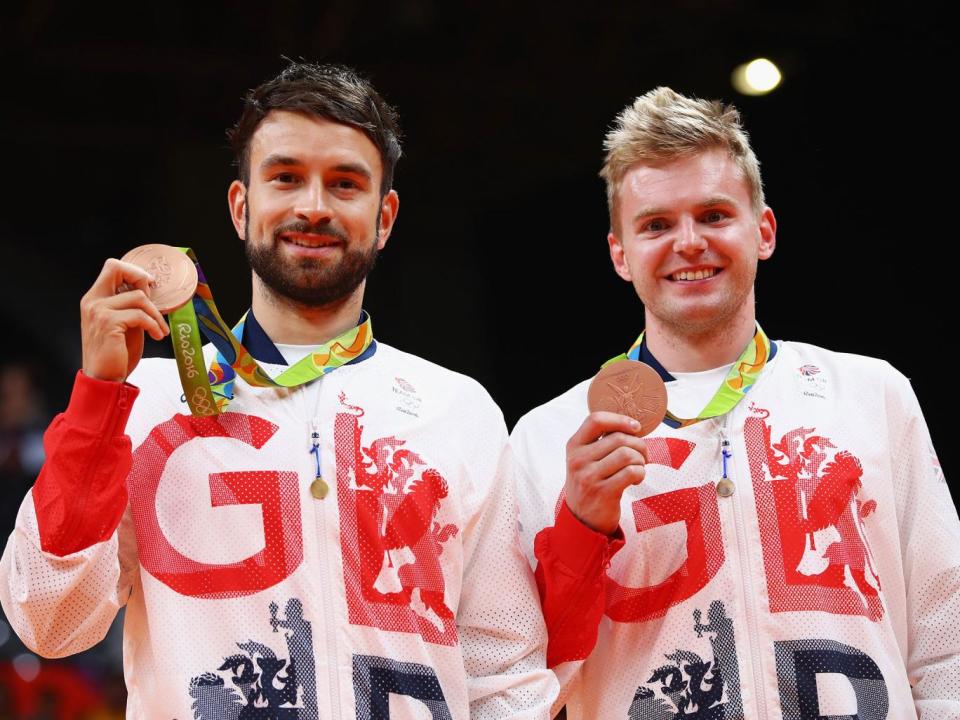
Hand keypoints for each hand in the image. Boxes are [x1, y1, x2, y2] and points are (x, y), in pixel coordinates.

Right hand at [80, 258, 169, 381]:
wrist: (104, 379)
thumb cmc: (115, 354)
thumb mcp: (123, 324)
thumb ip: (129, 306)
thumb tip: (147, 289)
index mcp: (94, 299)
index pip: (111, 267)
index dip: (133, 272)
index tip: (148, 288)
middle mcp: (92, 301)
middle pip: (116, 267)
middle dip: (141, 278)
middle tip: (154, 299)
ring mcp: (98, 311)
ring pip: (138, 296)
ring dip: (156, 314)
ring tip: (159, 329)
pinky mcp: (109, 323)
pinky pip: (141, 315)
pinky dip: (154, 325)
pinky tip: (157, 336)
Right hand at [564, 411, 647, 534]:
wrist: (582, 519)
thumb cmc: (589, 483)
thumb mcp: (584, 459)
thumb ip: (600, 441)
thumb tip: (631, 426)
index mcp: (574, 446)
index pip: (596, 420)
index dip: (620, 420)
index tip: (635, 427)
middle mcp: (579, 460)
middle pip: (619, 438)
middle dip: (639, 445)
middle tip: (643, 455)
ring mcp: (590, 476)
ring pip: (627, 454)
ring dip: (640, 460)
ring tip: (638, 468)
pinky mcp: (604, 492)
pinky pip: (632, 472)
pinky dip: (641, 474)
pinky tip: (636, 480)